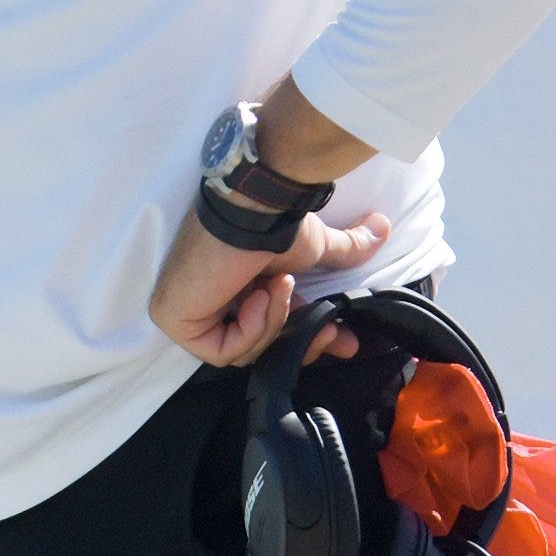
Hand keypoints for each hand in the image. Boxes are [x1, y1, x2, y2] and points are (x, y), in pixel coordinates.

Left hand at [149, 201, 391, 366]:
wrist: (254, 205)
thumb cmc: (275, 221)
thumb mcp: (315, 246)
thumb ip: (344, 248)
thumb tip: (382, 229)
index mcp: (233, 283)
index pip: (266, 328)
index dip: (305, 337)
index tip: (341, 339)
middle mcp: (206, 297)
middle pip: (257, 346)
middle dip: (299, 340)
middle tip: (333, 335)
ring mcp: (186, 309)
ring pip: (242, 350)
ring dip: (273, 319)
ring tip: (280, 283)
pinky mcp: (173, 317)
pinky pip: (222, 349)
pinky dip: (250, 327)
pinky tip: (259, 293)